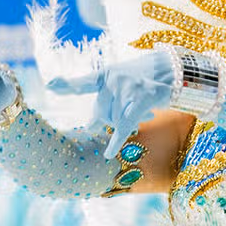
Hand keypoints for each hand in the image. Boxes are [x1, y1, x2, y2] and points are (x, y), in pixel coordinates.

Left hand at [49, 47, 177, 155]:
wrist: (175, 71)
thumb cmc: (147, 81)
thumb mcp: (123, 86)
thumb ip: (106, 102)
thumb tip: (90, 127)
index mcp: (106, 74)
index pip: (84, 83)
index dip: (67, 85)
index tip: (50, 86)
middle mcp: (114, 79)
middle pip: (102, 113)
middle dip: (112, 120)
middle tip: (131, 114)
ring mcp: (127, 87)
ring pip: (116, 120)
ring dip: (128, 123)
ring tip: (145, 112)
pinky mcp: (141, 98)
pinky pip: (125, 124)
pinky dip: (116, 141)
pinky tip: (107, 154)